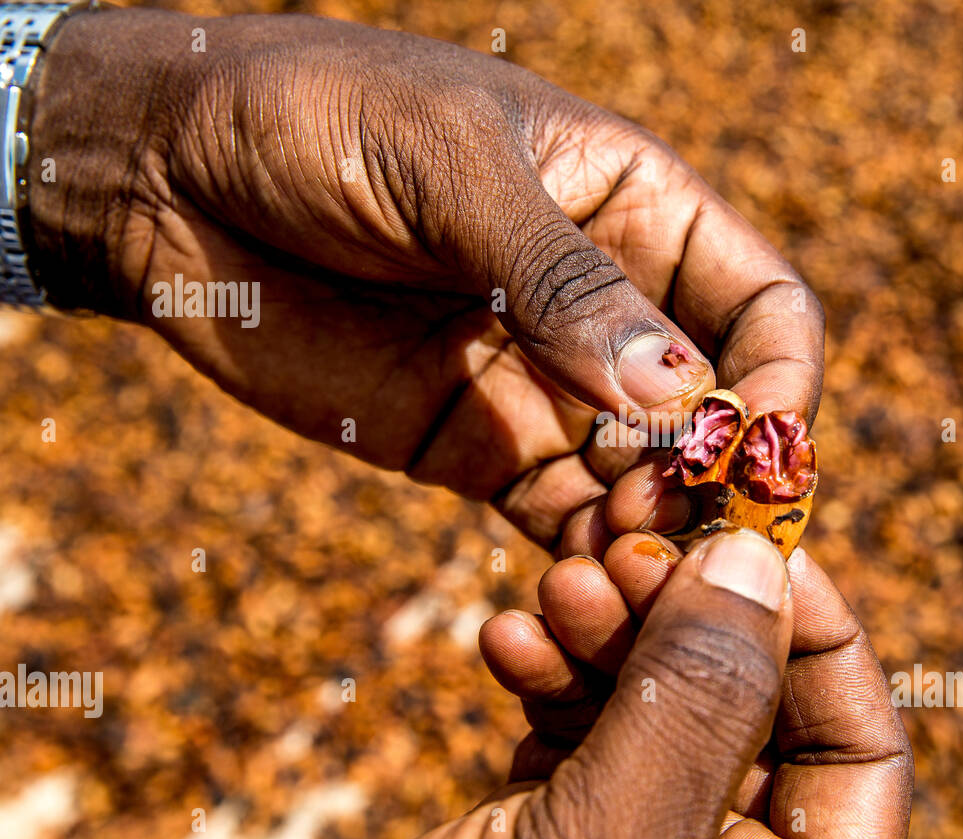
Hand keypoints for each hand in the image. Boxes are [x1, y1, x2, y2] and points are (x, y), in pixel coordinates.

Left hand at [29, 9, 823, 546]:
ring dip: (661, 529)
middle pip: (719, 409)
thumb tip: (678, 393)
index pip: (762, 306)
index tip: (762, 447)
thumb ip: (563, 279)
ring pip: (652, 479)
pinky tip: (583, 582)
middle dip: (724, 474)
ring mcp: (551, 387)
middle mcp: (611, 309)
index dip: (782, 379)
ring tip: (632, 561)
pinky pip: (566, 517)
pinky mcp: (485, 449)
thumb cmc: (315, 121)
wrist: (168, 178)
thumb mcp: (449, 168)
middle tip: (688, 525)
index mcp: (636, 209)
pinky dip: (588, 557)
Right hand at [387, 530, 911, 838]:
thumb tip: (760, 560)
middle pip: (746, 705)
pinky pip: (573, 726)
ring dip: (602, 628)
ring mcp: (639, 838)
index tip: (755, 538)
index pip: (858, 748)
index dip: (820, 632)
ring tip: (553, 584)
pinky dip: (542, 672)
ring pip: (652, 700)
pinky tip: (505, 638)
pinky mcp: (556, 824)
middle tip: (624, 550)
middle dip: (682, 614)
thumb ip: (697, 705)